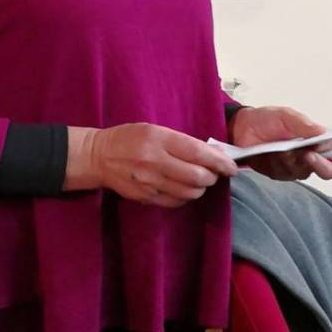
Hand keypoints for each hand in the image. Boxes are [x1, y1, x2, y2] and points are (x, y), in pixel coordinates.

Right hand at [66, 123, 237, 206]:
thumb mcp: (154, 130)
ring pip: (190, 192)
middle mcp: (154, 162)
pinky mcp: (145, 197)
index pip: (198, 153)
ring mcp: (149, 182)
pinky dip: (186, 196)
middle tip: (214, 173)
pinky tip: (183, 188)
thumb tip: (213, 155)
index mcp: (158, 139)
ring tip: (199, 180)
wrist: (99, 156)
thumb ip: (181, 142)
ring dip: (201, 188)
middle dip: (212, 177)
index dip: (220, 162)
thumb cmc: (129, 138)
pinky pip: (176, 201)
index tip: (232, 166)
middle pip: (197, 177)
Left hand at [228, 106, 331, 180]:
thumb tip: (322, 131)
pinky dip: (274, 164)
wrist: (240, 128)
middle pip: (326, 170)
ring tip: (277, 148)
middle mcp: (309, 155)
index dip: (328, 151)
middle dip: (316, 164)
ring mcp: (294, 166)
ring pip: (301, 172)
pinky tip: (267, 155)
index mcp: (316, 140)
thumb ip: (303, 124)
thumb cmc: (266, 120)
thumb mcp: (285, 116)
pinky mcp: (278, 173)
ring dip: (289, 160)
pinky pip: (282, 175)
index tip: (317, 146)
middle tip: (304, 154)